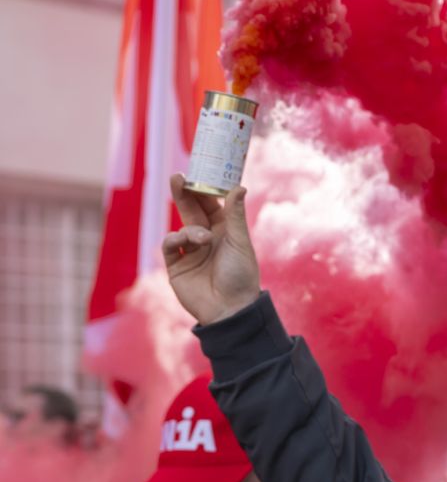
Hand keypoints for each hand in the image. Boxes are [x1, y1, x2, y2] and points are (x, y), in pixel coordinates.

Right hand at [163, 174, 260, 325]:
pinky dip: (176, 240)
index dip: (205, 189)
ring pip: (181, 226)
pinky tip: (187, 242)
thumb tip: (239, 186)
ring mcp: (190, 252)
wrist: (229, 310)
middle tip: (178, 177)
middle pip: (192, 210)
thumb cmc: (241, 276)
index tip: (199, 171)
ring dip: (189, 228)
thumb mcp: (240, 242)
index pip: (211, 204)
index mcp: (225, 232)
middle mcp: (207, 239)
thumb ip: (235, 215)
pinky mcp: (176, 266)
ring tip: (202, 238)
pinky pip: (170, 245)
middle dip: (184, 193)